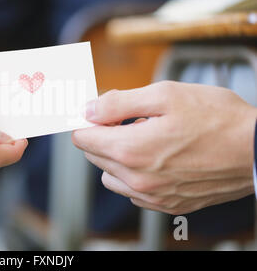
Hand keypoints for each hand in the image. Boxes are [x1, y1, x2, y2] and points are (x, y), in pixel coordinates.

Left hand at [72, 81, 256, 213]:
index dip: (86, 120)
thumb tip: (87, 109)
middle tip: (127, 119)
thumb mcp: (164, 95)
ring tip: (144, 138)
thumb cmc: (217, 118)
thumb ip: (118, 103)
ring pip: (110, 176)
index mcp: (131, 150)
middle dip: (103, 134)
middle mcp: (137, 179)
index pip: (83, 138)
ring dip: (116, 156)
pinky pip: (132, 191)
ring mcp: (153, 196)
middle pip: (94, 156)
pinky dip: (134, 175)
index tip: (95, 112)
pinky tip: (156, 158)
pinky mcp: (167, 204)